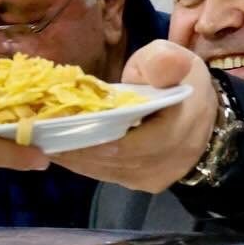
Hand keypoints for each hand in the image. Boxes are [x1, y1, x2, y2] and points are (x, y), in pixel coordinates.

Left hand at [48, 40, 216, 193]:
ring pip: (108, 172)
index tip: (58, 128)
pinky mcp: (146, 184)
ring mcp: (157, 177)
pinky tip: (63, 151)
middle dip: (76, 149)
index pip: (131, 145)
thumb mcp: (173, 60)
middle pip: (113, 161)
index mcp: (180, 127)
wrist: (202, 113)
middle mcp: (170, 161)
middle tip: (41, 136)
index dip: (92, 140)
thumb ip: (163, 61)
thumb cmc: (179, 82)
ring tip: (45, 143)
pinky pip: (110, 176)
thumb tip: (161, 65)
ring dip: (75, 159)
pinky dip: (85, 164)